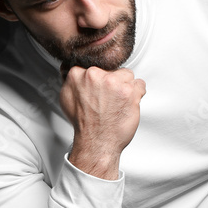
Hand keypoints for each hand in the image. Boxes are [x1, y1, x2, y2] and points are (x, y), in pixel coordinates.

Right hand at [60, 65, 145, 179]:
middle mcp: (97, 76)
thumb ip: (71, 81)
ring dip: (126, 87)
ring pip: (127, 76)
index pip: (95, 66)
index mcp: (79, 74)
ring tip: (119, 102)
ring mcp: (115, 83)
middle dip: (112, 82)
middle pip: (112, 69)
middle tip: (108, 99)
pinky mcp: (130, 92)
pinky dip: (138, 94)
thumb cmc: (85, 124)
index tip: (100, 88)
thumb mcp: (67, 98)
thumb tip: (74, 72)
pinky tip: (128, 103)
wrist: (97, 142)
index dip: (100, 78)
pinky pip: (140, 84)